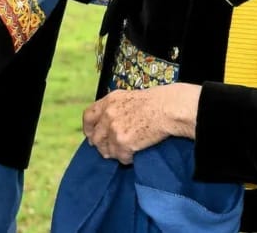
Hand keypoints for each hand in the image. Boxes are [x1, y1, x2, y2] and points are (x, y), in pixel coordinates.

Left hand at [82, 82, 200, 163]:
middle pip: (95, 137)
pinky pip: (121, 158)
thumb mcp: (129, 97)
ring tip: (128, 149)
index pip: (88, 116)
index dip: (89, 128)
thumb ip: (115, 108)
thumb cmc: (156, 102)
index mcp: (109, 101)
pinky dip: (128, 158)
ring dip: (116, 153)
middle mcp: (108, 115)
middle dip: (103, 145)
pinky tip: (136, 152)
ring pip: (107, 150)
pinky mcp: (123, 143)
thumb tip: (107, 122)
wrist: (168, 108)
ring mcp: (114, 130)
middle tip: (111, 148)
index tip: (92, 135)